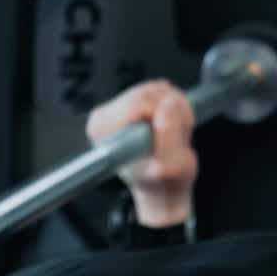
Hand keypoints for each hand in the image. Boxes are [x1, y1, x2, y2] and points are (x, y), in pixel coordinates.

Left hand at [85, 79, 196, 227]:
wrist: (160, 186)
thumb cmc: (162, 181)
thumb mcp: (173, 167)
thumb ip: (169, 135)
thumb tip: (168, 104)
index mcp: (103, 131)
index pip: (139, 103)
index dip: (165, 116)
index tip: (170, 135)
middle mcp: (102, 117)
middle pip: (148, 92)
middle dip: (171, 111)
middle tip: (174, 135)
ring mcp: (115, 107)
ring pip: (157, 89)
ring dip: (173, 109)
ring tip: (171, 133)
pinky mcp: (130, 101)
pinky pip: (160, 89)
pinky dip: (172, 105)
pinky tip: (168, 125)